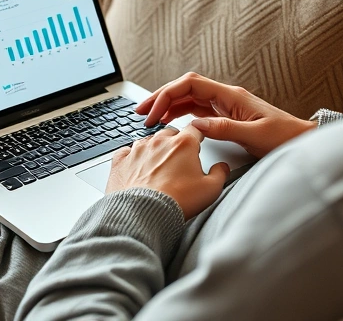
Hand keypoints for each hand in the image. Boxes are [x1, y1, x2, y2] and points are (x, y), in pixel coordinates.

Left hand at [106, 126, 228, 219]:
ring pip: (148, 141)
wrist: (143, 213)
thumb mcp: (210, 190)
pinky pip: (126, 152)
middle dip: (176, 143)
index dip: (199, 135)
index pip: (195, 129)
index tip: (199, 141)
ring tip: (159, 168)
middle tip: (180, 161)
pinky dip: (132, 157)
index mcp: (183, 144)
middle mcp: (159, 141)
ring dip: (154, 150)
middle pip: (170, 134)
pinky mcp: (121, 161)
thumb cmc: (176, 201)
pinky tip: (137, 168)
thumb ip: (220, 174)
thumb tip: (222, 168)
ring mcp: (138, 149)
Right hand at [136, 72, 315, 158]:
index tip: (154, 111)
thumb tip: (195, 124)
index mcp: (231, 95)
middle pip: (185, 89)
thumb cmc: (285, 138)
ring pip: (189, 99)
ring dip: (168, 106)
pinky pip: (197, 110)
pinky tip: (170, 123)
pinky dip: (180, 115)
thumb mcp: (255, 136)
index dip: (168, 94)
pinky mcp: (227, 116)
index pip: (191, 85)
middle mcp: (226, 97)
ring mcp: (226, 106)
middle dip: (161, 98)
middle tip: (141, 112)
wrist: (303, 142)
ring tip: (150, 118)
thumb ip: (224, 129)